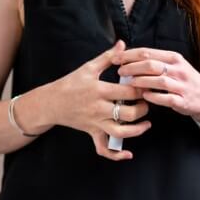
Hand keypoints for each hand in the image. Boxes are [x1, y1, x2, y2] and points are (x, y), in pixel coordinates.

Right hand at [50, 40, 150, 160]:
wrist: (51, 102)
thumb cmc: (70, 83)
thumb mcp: (88, 68)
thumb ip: (108, 57)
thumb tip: (122, 44)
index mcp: (99, 90)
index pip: (128, 92)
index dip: (142, 89)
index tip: (148, 85)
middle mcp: (98, 108)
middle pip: (129, 113)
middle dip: (143, 108)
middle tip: (147, 102)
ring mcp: (96, 123)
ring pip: (121, 132)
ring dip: (138, 130)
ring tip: (146, 123)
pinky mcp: (92, 133)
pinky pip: (104, 149)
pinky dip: (116, 155)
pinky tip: (128, 153)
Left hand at [116, 47, 199, 121]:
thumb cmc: (184, 79)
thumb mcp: (173, 65)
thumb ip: (154, 60)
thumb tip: (127, 56)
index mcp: (173, 58)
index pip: (147, 52)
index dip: (129, 55)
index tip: (115, 58)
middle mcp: (178, 70)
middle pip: (151, 65)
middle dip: (132, 67)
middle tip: (120, 71)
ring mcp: (181, 85)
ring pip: (158, 80)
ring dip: (141, 81)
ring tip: (129, 83)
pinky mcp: (183, 100)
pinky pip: (166, 98)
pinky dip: (154, 96)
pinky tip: (144, 96)